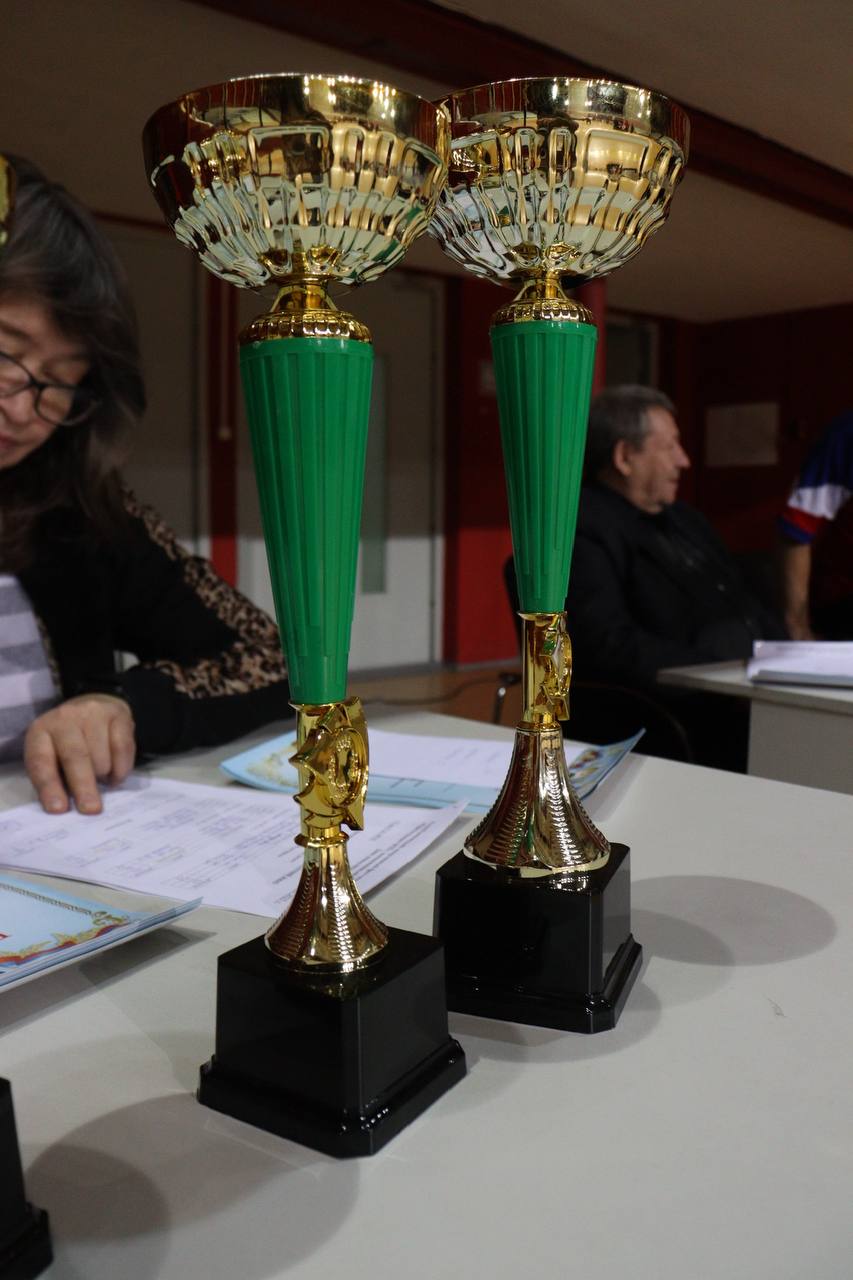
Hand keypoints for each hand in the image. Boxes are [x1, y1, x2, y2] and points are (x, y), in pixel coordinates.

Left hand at [24, 694, 135, 814]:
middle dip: (83, 786)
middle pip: (75, 756)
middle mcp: (65, 718)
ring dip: (103, 776)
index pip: (41, 762)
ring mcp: (93, 712)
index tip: (59, 809)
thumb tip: (66, 808)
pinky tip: (115, 773)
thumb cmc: (69, 742)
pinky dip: (121, 769)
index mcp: (40, 732)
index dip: (49, 787)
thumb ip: (55, 779)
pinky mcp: (118, 714)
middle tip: (91, 809)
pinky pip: (123, 748)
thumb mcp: (52, 756)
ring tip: (100, 777)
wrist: (94, 706)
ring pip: (102, 756)